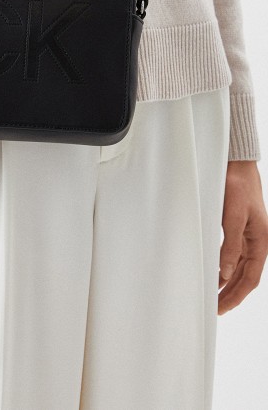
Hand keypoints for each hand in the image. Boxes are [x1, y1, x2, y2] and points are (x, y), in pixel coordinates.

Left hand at [218, 160, 267, 314]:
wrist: (237, 165)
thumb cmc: (237, 186)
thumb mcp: (232, 216)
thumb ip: (230, 245)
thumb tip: (226, 273)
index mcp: (261, 242)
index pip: (250, 279)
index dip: (236, 295)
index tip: (221, 308)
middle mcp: (257, 242)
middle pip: (245, 277)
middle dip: (231, 294)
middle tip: (215, 309)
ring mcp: (248, 236)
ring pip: (240, 268)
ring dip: (228, 283)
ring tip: (213, 296)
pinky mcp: (239, 229)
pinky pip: (234, 255)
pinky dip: (225, 267)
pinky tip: (215, 272)